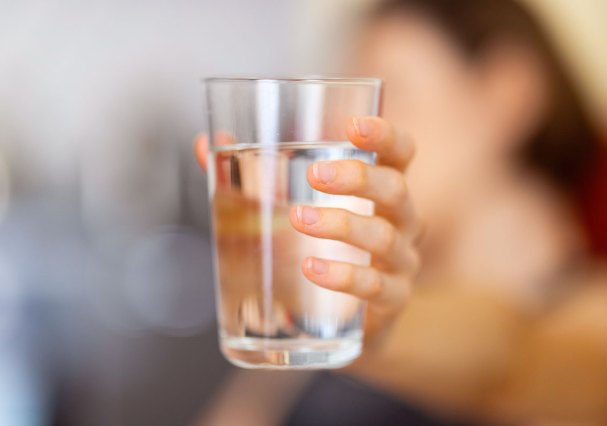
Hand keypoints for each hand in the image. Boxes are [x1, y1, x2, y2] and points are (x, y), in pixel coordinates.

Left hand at [193, 117, 421, 343]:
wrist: (341, 319)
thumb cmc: (320, 247)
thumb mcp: (291, 206)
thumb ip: (250, 175)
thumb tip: (205, 144)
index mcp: (381, 189)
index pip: (401, 152)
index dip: (385, 135)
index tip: (352, 126)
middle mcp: (401, 220)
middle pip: (395, 189)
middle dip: (357, 177)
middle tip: (315, 175)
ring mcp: (401, 261)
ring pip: (383, 236)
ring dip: (341, 224)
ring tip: (299, 219)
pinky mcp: (392, 299)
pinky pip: (375, 286)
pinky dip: (343, 275)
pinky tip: (311, 267)